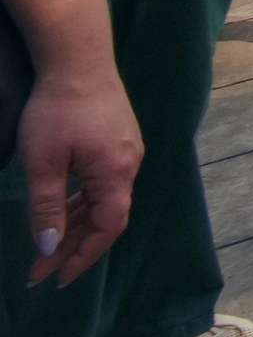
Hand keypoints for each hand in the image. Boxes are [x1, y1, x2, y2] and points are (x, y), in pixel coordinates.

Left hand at [17, 66, 141, 286]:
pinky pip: (103, 183)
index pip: (107, 228)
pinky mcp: (118, 141)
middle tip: (39, 268)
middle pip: (106, 217)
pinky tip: (64, 208)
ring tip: (47, 245)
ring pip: (104, 200)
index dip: (82, 256)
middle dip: (72, 246)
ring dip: (76, 225)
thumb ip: (46, 208)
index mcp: (116, 173)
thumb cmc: (57, 109)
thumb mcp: (42, 163)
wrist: (77, 59)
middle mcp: (129, 165)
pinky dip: (82, 202)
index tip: (54, 277)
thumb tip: (47, 248)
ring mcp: (126, 151)